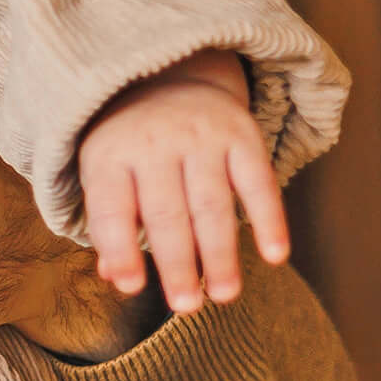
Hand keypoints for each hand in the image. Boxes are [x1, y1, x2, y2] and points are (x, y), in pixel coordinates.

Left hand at [77, 47, 289, 312]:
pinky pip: (258, 182)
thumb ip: (109, 223)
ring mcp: (200, 137)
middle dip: (177, 264)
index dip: (120, 249)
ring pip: (211, 204)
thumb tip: (115, 277)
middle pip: (165, 213)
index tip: (133, 287)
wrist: (169, 75)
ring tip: (223, 295)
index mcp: (109, 155)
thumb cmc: (130, 144)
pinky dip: (269, 220)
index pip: (112, 209)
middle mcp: (154, 143)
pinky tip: (275, 256)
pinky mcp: (241, 134)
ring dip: (220, 254)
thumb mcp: (105, 172)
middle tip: (186, 306)